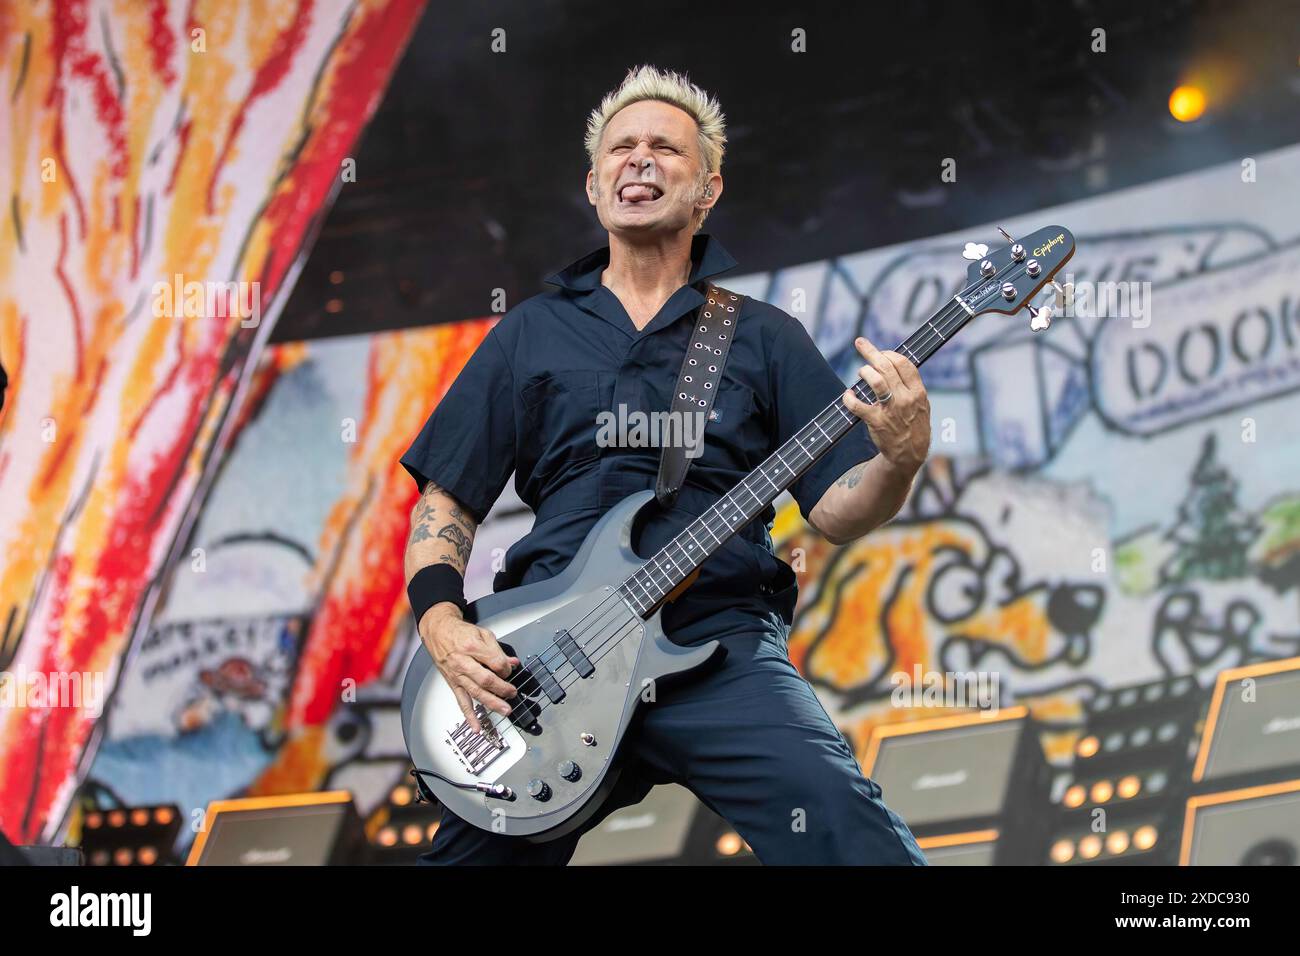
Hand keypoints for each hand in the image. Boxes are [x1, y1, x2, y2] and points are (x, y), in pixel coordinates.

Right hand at [419, 603, 519, 732]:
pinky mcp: (453, 683)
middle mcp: (463, 662)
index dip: (506, 668)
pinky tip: (477, 727)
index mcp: (472, 647)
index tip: (510, 669)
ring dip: (492, 703)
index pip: (495, 662)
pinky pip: (461, 702)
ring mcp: (457, 675)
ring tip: (505, 710)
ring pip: (475, 692)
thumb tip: (512, 662)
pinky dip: (469, 716)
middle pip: (486, 680)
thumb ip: (498, 650)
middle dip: (502, 688)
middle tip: (512, 693)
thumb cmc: (460, 632)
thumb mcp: (483, 634)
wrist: (439, 632)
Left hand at [842, 336, 930, 475]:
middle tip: (859, 343)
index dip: (889, 354)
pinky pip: (858, 405)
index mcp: (918, 392)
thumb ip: (910, 386)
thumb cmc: (913, 427)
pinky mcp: (876, 422)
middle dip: (871, 352)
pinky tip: (847, 395)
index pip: (904, 364)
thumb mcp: (921, 405)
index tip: (880, 352)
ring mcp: (890, 410)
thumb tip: (894, 364)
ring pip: (875, 381)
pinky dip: (849, 398)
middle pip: (886, 367)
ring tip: (860, 372)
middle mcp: (905, 398)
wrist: (909, 455)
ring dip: (864, 372)